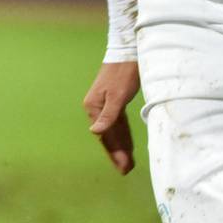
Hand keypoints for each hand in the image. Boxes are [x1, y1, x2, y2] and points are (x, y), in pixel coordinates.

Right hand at [82, 59, 140, 173]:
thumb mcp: (118, 95)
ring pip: (113, 130)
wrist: (127, 52)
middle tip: (127, 170)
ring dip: (120, 146)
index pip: (105, 136)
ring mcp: (103, 104)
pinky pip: (117, 122)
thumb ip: (109, 115)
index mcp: (94, 108)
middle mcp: (96, 108)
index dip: (115, 153)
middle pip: (107, 135)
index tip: (124, 168)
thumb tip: (95, 132)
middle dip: (117, 153)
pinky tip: (126, 142)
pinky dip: (122, 134)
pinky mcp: (112, 100)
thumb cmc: (123, 73)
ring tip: (127, 162)